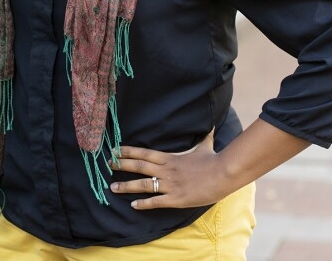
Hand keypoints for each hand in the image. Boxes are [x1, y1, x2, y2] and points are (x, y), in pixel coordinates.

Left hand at [108, 131, 230, 209]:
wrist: (223, 173)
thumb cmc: (214, 160)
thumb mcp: (206, 146)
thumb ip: (204, 137)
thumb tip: (212, 125)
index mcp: (170, 158)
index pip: (144, 153)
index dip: (128, 151)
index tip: (116, 150)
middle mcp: (166, 170)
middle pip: (139, 166)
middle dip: (121, 166)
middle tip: (108, 165)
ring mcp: (170, 185)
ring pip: (143, 185)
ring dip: (126, 186)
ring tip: (112, 187)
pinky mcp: (176, 199)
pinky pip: (156, 202)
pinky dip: (143, 204)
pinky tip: (133, 205)